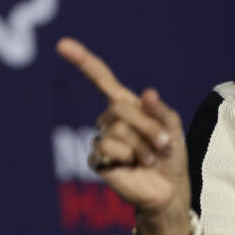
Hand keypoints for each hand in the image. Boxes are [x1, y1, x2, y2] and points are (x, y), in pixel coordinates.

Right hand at [56, 37, 191, 234]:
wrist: (168, 189)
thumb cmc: (170, 154)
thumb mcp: (173, 128)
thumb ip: (161, 112)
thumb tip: (147, 93)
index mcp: (125, 104)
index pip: (100, 78)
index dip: (81, 60)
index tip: (61, 45)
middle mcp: (109, 118)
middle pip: (120, 108)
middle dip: (147, 127)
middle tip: (162, 144)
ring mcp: (101, 138)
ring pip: (117, 130)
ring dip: (141, 146)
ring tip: (148, 158)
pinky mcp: (97, 159)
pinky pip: (108, 149)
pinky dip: (128, 158)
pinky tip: (132, 167)